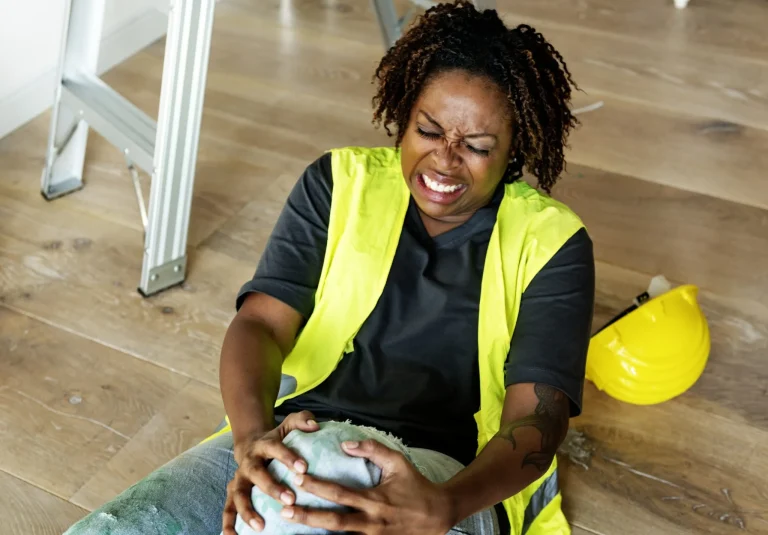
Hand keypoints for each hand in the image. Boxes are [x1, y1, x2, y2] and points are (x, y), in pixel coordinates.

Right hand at [222, 411, 319, 533]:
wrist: (250, 444)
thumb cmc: (276, 439)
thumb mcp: (288, 425)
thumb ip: (302, 420)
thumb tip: (315, 426)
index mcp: (263, 445)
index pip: (275, 448)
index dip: (287, 457)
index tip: (303, 468)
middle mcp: (248, 462)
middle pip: (256, 474)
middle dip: (271, 487)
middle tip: (290, 499)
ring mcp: (238, 479)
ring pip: (238, 495)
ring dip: (247, 511)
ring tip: (260, 526)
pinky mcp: (232, 493)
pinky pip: (227, 509)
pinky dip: (227, 523)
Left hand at [281, 439, 455, 534]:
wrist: (437, 515)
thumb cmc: (415, 485)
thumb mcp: (398, 462)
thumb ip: (373, 449)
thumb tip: (346, 443)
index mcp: (375, 500)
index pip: (340, 493)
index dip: (317, 486)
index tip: (298, 478)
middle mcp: (371, 522)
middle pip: (333, 522)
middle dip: (307, 516)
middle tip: (284, 509)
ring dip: (314, 530)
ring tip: (291, 522)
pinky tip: (312, 534)